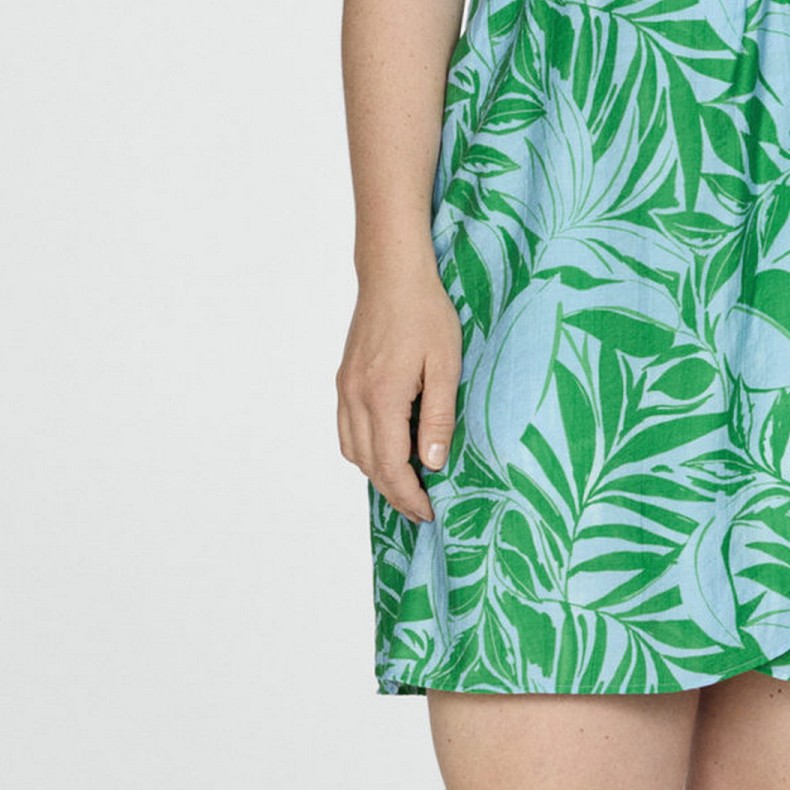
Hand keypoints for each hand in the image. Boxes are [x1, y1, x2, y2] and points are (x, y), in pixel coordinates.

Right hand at [336, 263, 462, 524]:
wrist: (393, 276)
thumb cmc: (426, 314)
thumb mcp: (447, 366)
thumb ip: (439, 418)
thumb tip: (432, 464)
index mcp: (382, 397)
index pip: (390, 465)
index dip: (409, 495)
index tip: (429, 513)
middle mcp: (355, 397)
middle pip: (367, 464)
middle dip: (394, 492)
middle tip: (421, 509)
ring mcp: (344, 389)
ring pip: (352, 450)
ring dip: (377, 473)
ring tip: (407, 485)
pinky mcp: (343, 380)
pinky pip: (346, 430)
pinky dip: (364, 450)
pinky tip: (388, 450)